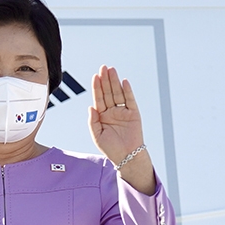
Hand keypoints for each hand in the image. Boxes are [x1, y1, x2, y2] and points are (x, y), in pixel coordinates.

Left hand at [89, 65, 154, 194]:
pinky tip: (124, 82)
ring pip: (118, 94)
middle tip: (103, 67)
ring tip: (112, 70)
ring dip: (115, 82)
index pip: (99, 98)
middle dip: (105, 80)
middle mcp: (112, 111)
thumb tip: (90, 106)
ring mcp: (123, 112)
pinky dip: (127, 91)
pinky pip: (130, 101)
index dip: (97, 87)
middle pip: (108, 92)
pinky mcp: (134, 114)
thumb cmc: (111, 148)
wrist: (126, 157)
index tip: (95, 76)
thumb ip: (93, 120)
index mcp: (102, 116)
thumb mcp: (97, 135)